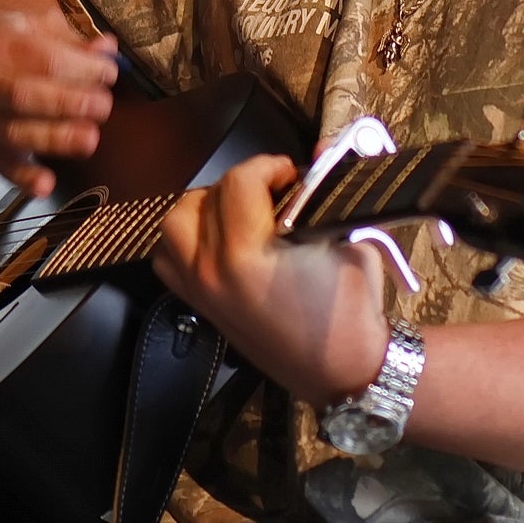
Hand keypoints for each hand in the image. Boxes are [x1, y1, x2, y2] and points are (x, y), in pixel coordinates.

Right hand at [0, 5, 116, 196]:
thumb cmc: (4, 44)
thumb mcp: (32, 28)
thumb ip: (72, 40)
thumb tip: (108, 49)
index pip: (46, 60)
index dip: (83, 68)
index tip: (109, 72)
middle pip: (26, 96)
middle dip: (70, 102)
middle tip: (103, 106)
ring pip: (16, 133)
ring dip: (56, 139)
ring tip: (90, 139)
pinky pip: (1, 166)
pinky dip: (23, 178)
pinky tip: (46, 184)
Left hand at [152, 154, 392, 406]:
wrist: (345, 371)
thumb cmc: (352, 308)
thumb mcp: (349, 238)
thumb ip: (327, 191)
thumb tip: (319, 151)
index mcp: (247, 255)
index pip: (238, 182)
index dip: (269, 166)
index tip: (293, 175)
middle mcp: (212, 273)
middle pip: (201, 199)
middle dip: (237, 185)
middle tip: (271, 192)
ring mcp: (201, 293)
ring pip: (173, 228)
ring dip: (203, 210)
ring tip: (241, 212)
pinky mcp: (201, 308)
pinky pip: (171, 262)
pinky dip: (187, 243)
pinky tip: (221, 242)